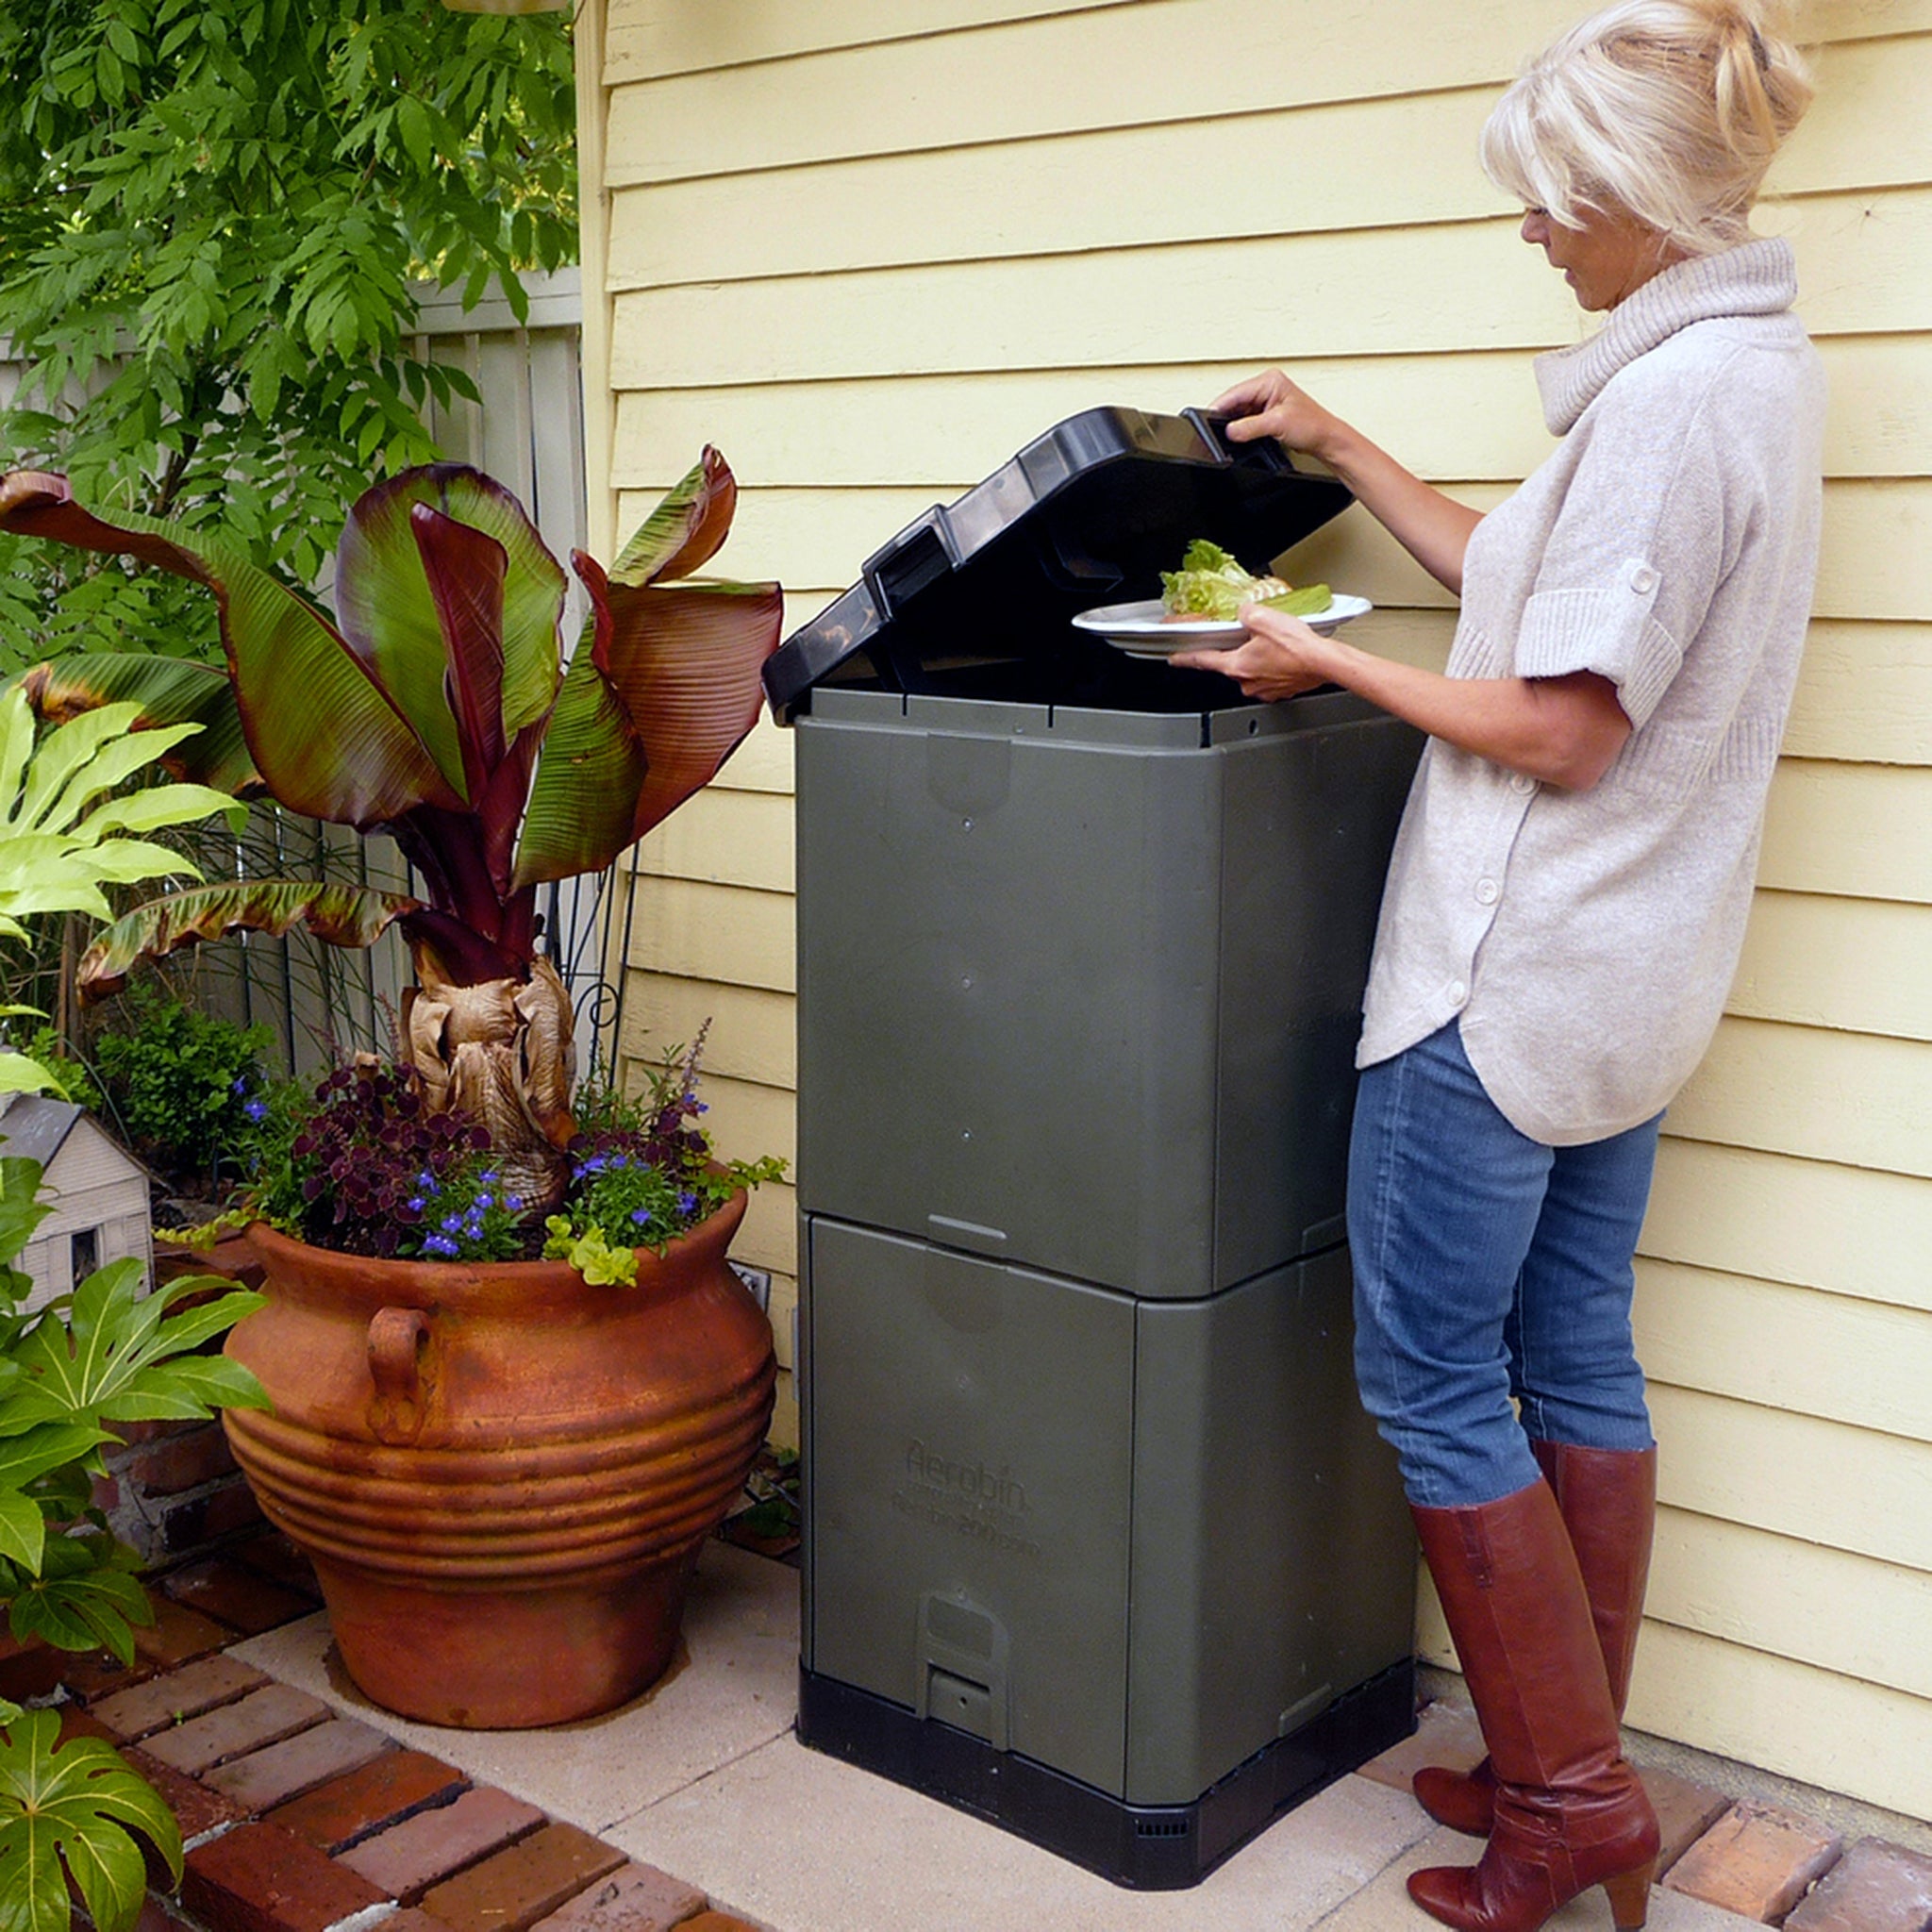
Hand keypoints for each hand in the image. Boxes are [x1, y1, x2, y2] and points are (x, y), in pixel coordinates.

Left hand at [1167, 602, 1335, 702]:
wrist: (1324, 662)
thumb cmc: (1297, 646)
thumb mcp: (1263, 617)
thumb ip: (1244, 613)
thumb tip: (1243, 613)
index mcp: (1236, 666)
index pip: (1203, 660)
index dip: (1186, 658)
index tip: (1175, 659)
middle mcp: (1247, 682)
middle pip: (1231, 664)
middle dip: (1238, 650)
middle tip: (1252, 638)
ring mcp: (1264, 689)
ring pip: (1252, 670)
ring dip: (1258, 658)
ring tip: (1275, 645)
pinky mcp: (1281, 690)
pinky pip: (1270, 676)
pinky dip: (1274, 665)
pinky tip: (1285, 654)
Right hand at [1211, 369, 1337, 459]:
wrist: (1326, 440)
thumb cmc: (1313, 425)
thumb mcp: (1277, 424)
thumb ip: (1249, 426)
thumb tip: (1230, 430)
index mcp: (1270, 380)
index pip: (1235, 392)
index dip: (1219, 407)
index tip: (1206, 419)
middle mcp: (1268, 386)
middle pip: (1235, 402)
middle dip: (1227, 418)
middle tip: (1219, 433)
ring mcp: (1267, 400)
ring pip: (1239, 413)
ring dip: (1236, 425)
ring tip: (1235, 436)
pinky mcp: (1267, 414)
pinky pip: (1247, 421)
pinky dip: (1243, 430)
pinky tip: (1243, 437)